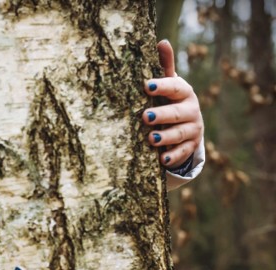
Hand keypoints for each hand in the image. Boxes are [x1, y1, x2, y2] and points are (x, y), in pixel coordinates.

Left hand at [143, 40, 203, 169]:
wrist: (188, 123)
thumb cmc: (171, 99)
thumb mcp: (169, 84)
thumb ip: (165, 66)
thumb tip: (162, 41)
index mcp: (184, 92)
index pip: (174, 87)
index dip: (161, 86)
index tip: (146, 86)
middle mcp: (191, 110)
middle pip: (177, 113)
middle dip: (162, 115)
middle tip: (145, 117)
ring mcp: (193, 129)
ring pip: (181, 134)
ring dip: (166, 137)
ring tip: (151, 139)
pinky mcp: (190, 146)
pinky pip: (183, 152)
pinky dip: (173, 156)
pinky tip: (162, 160)